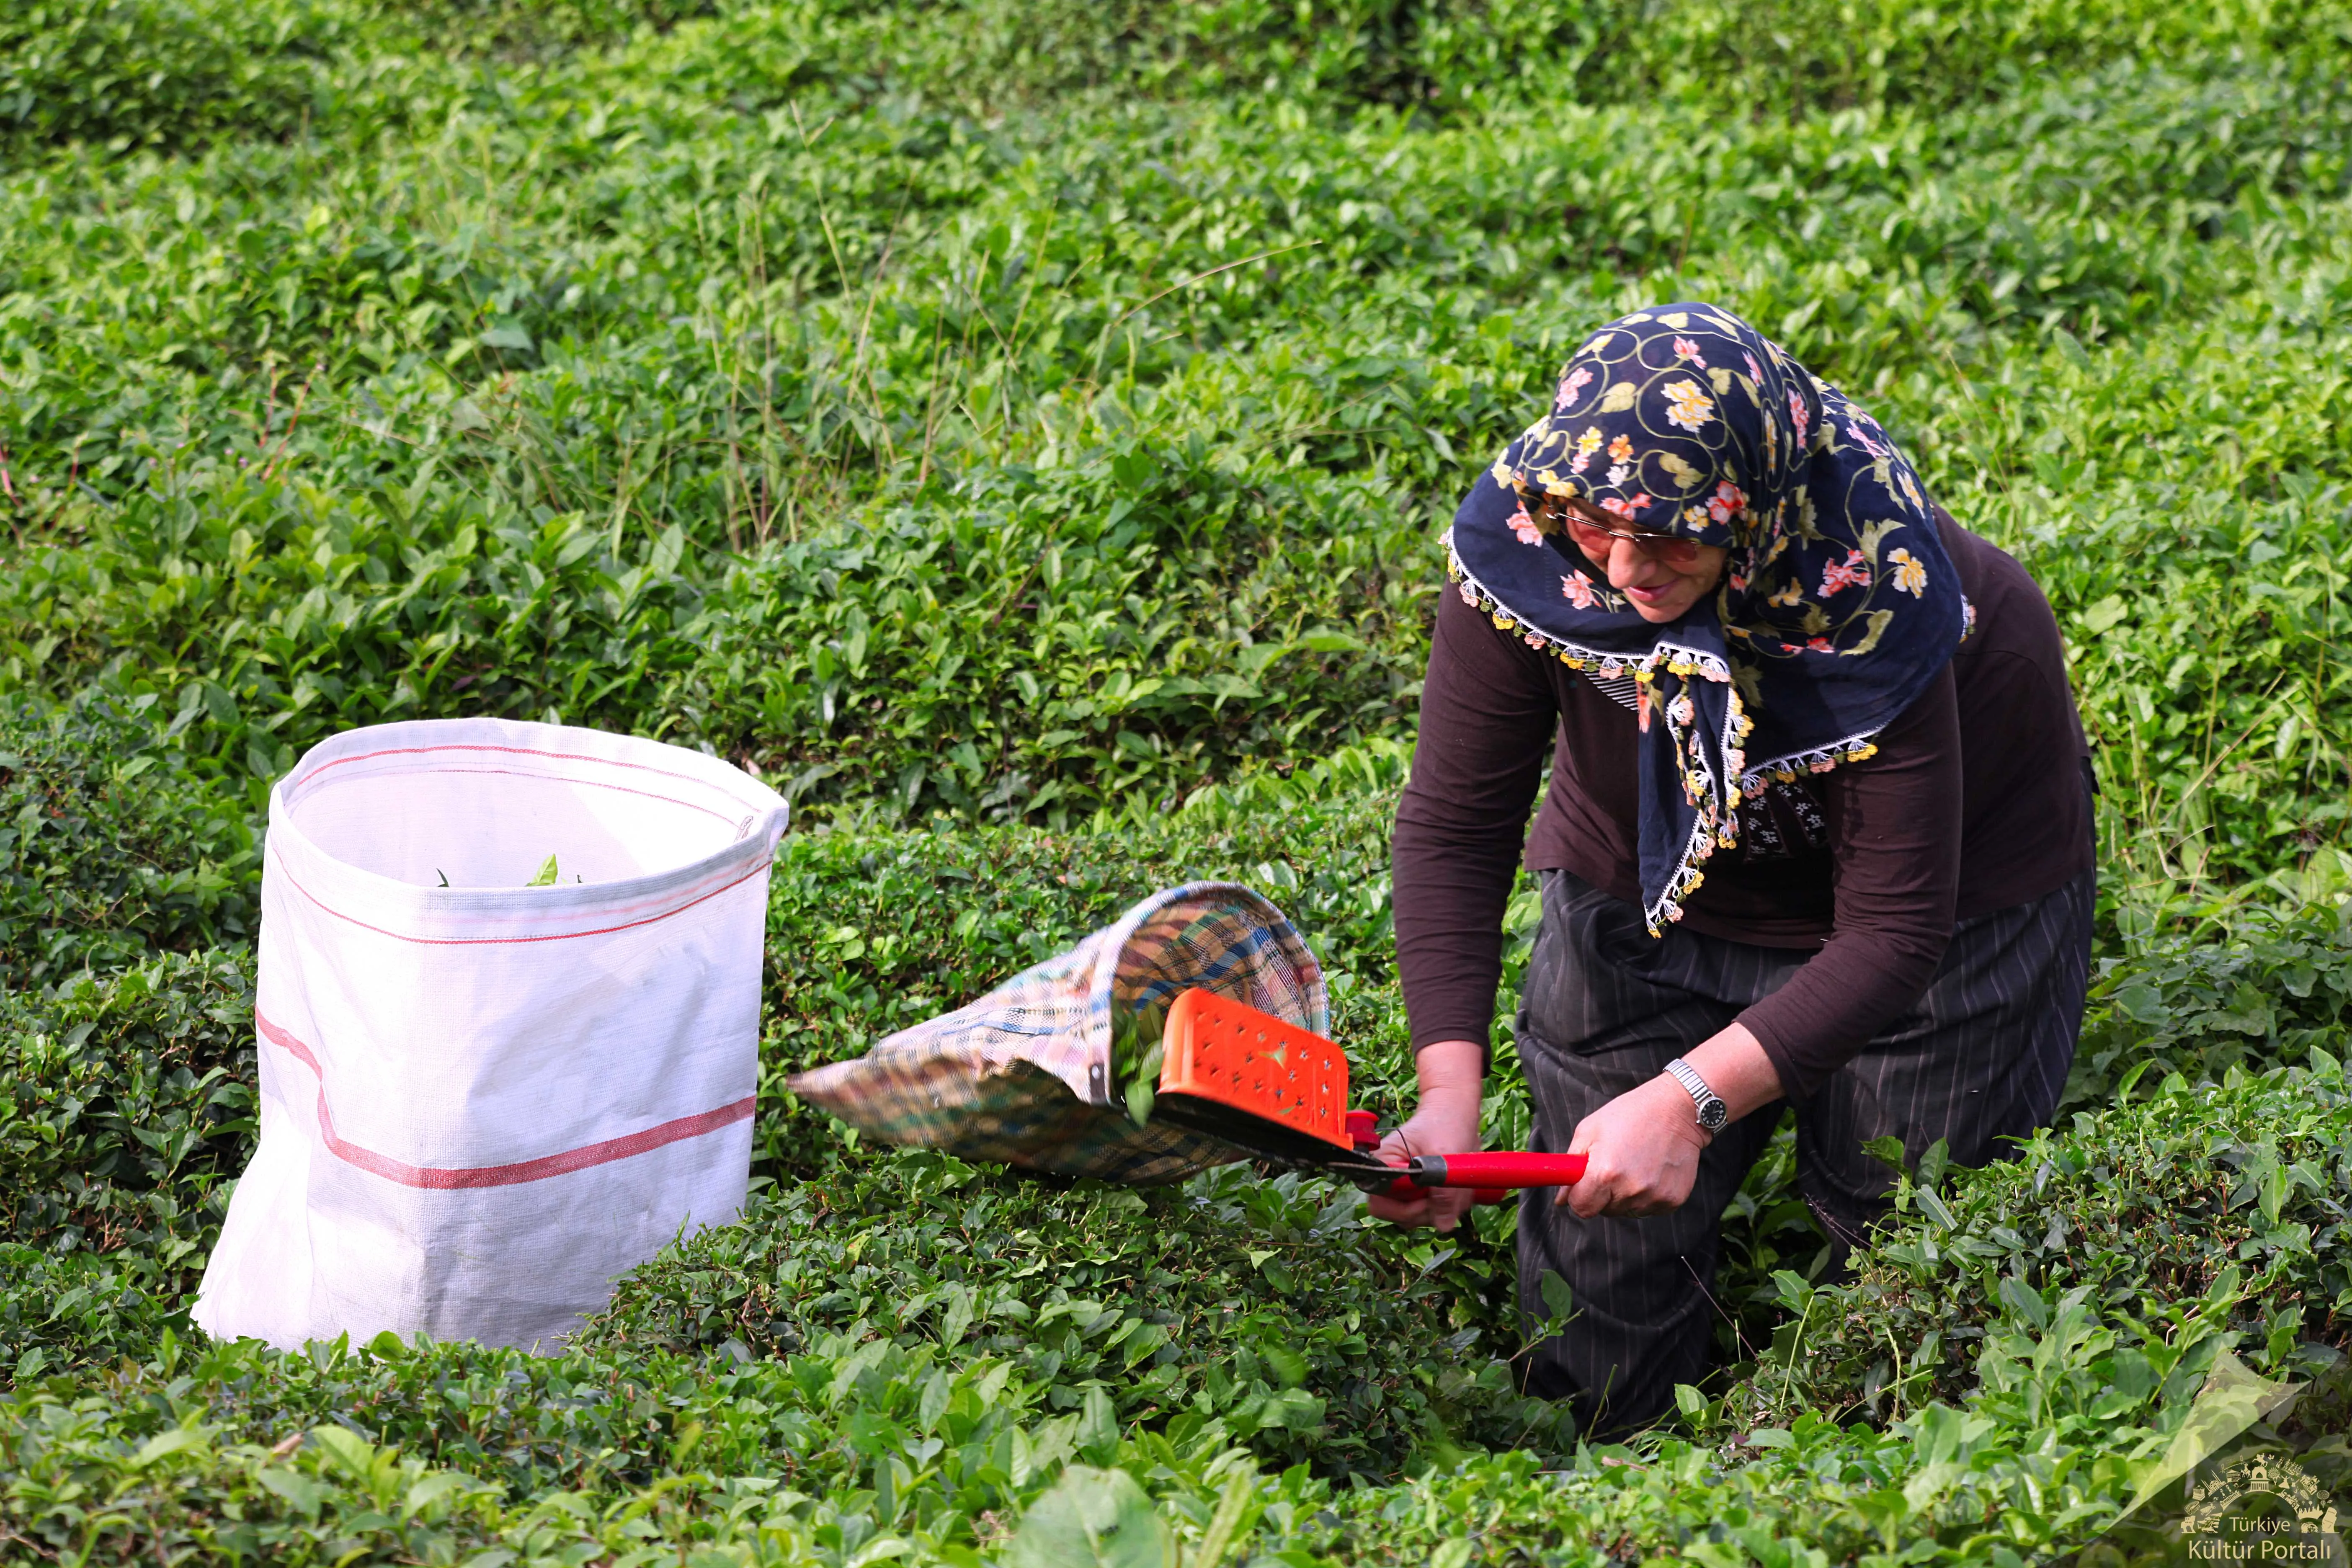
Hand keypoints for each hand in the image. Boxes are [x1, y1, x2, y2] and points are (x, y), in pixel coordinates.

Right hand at [1364, 1039, 1483, 1232]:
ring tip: (1456, 1183)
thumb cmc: (1445, 1123)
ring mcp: (1408, 1186)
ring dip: (1443, 1207)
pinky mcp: (1423, 1190)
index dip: (1404, 1209)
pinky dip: (1450, 1205)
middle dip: (1429, 1209)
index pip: (1380, 1204)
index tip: (1428, 1199)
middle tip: (1449, 1192)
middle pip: (1402, 1215)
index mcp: (1383, 1164)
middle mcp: (1391, 1179)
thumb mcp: (1445, 1155)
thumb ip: (1444, 1191)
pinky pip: (1435, 1210)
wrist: (1455, 1112)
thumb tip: (1444, 1225)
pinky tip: (1457, 1186)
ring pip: (1421, 1215)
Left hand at [1560, 1023, 1783, 1218]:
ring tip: (1635, 1164)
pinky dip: (1646, 1195)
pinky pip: (1649, 1208)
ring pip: (1626, 1210)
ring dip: (1625, 1195)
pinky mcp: (1673, 1200)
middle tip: (1614, 1164)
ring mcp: (1654, 1197)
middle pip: (1604, 1211)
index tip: (1585, 1184)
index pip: (1581, 1208)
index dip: (1579, 1197)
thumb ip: (1570, 1166)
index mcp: (1605, 1173)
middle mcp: (1630, 1190)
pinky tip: (1651, 1170)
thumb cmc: (1630, 1114)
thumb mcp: (1590, 1129)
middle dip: (1602, 1194)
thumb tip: (1560, 1199)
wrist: (1678, 1110)